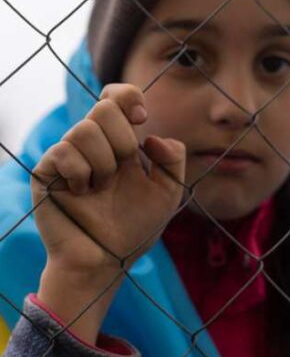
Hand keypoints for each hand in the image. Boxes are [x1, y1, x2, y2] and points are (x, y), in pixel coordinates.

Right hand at [31, 84, 184, 342]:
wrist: (107, 259)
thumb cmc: (135, 228)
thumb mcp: (168, 193)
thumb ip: (174, 160)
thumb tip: (152, 136)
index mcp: (120, 143)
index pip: (117, 97)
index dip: (129, 97)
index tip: (142, 119)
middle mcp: (93, 145)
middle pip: (104, 107)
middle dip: (123, 139)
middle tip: (123, 169)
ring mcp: (68, 155)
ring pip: (85, 129)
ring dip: (104, 163)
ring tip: (101, 188)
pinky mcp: (47, 171)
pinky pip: (65, 152)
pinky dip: (82, 174)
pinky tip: (82, 193)